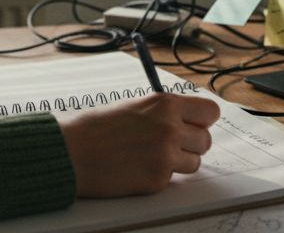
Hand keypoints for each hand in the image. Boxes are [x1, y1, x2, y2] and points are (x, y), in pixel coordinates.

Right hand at [58, 93, 220, 196]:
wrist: (72, 151)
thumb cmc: (96, 128)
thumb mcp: (134, 107)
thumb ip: (163, 113)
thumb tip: (187, 122)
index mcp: (165, 104)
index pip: (210, 111)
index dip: (201, 120)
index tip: (192, 125)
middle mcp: (170, 128)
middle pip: (206, 140)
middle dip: (191, 144)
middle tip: (170, 145)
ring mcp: (166, 155)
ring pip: (194, 163)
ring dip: (178, 162)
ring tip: (151, 156)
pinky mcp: (158, 179)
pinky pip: (173, 179)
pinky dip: (159, 176)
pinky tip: (138, 168)